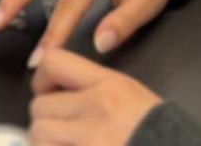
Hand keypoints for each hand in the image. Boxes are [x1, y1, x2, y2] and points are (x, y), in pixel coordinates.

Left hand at [28, 49, 161, 145]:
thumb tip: (61, 93)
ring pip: (38, 135)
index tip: (47, 90)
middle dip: (46, 119)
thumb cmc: (162, 134)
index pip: (54, 62)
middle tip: (62, 129)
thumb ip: (96, 89)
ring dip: (47, 143)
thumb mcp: (132, 97)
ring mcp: (86, 140)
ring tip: (66, 145)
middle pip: (39, 105)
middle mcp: (94, 109)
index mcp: (109, 85)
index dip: (42, 78)